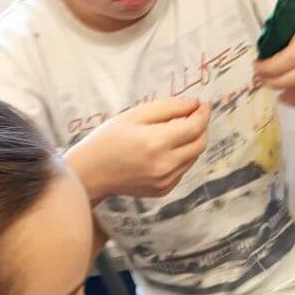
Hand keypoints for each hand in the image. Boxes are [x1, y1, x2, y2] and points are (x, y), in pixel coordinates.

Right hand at [68, 97, 211, 201]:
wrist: (91, 173)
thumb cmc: (108, 139)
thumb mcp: (135, 115)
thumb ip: (168, 108)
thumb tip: (194, 104)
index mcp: (156, 143)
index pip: (195, 127)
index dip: (203, 114)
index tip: (203, 104)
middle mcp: (164, 165)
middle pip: (200, 144)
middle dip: (201, 127)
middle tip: (192, 116)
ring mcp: (165, 181)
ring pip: (193, 158)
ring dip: (191, 142)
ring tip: (174, 132)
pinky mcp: (163, 190)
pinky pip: (182, 170)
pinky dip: (180, 157)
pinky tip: (163, 151)